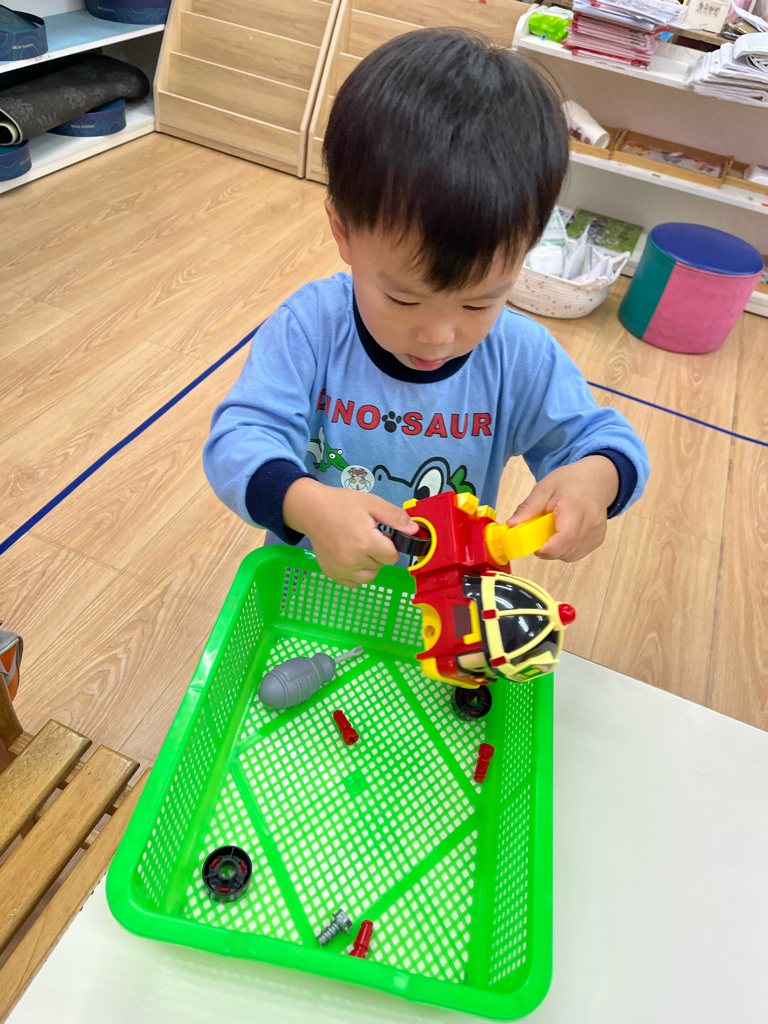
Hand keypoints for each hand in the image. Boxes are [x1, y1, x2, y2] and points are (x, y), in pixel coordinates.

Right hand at [283, 478, 418, 586]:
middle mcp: (352, 561)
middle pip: (381, 565)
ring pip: (369, 576)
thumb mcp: (372, 503)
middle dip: (379, 552)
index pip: (393, 557)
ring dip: (369, 565)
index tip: (379, 533)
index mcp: (365, 542)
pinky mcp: (332, 574)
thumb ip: (396, 518)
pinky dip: (356, 574)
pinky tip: (350, 557)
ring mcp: (340, 570)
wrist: (311, 510)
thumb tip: (414, 532)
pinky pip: (354, 583)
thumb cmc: (342, 504)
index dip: (390, 544)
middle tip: (365, 535)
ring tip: (358, 547)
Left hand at [506, 456, 618, 561]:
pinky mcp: (598, 539)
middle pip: (566, 551)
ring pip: (571, 556)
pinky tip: (563, 534)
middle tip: (539, 535)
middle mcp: (591, 522)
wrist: (596, 479)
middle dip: (547, 549)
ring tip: (552, 531)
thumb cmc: (570, 481)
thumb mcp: (544, 488)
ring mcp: (597, 533)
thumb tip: (511, 525)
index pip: (565, 538)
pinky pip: (578, 553)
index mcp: (576, 507)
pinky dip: (566, 549)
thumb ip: (528, 507)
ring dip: (556, 550)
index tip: (533, 544)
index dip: (546, 549)